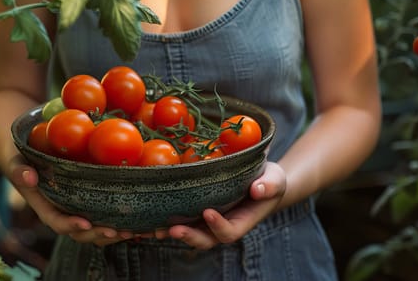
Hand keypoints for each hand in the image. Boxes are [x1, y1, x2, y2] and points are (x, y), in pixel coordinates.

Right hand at [8, 154, 132, 245]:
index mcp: (46, 208)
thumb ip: (20, 171)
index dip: (71, 225)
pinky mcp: (90, 205)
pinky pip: (104, 218)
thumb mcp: (18, 163)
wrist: (31, 158)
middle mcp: (63, 214)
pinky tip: (139, 221)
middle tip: (118, 231)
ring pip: (95, 231)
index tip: (86, 224)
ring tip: (133, 231)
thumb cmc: (24, 160)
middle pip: (81, 233)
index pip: (58, 222)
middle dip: (99, 235)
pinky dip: (120, 222)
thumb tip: (29, 177)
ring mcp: (77, 211)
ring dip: (113, 234)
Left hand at [162, 161, 285, 249]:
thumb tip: (257, 190)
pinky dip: (159, 220)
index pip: (229, 232)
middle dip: (188, 236)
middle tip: (173, 229)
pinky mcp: (193, 211)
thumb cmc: (267, 180)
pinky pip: (177, 218)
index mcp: (241, 221)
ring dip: (167, 232)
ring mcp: (205, 220)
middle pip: (204, 239)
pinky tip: (142, 218)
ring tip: (150, 229)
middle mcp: (220, 225)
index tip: (208, 212)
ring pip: (186, 231)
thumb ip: (269, 185)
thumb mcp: (275, 179)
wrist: (257, 179)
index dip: (218, 226)